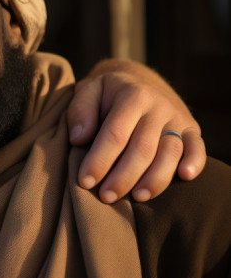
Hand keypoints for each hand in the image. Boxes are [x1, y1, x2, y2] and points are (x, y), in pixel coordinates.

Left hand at [67, 58, 205, 202]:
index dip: (99, 161)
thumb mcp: (87, 92)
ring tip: (136, 197)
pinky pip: (197, 147)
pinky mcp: (192, 129)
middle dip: (123, 177)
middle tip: (106, 197)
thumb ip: (80, 112)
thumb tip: (79, 139)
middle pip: (143, 149)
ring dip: (154, 179)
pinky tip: (184, 177)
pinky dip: (195, 163)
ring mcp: (177, 117)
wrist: (137, 80)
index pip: (115, 134)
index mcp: (131, 95)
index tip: (84, 181)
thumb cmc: (105, 95)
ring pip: (170, 153)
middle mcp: (158, 106)